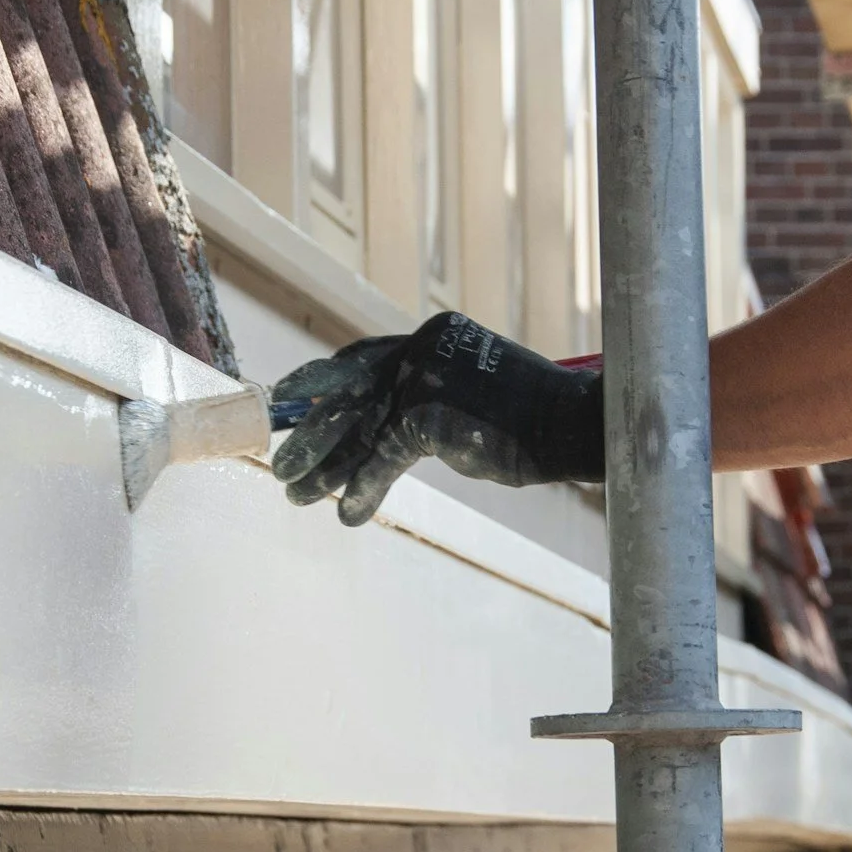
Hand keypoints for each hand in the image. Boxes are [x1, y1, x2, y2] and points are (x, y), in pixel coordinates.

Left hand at [271, 313, 605, 525]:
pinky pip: (381, 460)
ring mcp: (422, 380)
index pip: (360, 358)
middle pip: (345, 389)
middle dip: (308, 425)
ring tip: (294, 492)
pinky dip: (363, 489)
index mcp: (431, 336)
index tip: (295, 405)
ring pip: (355, 428)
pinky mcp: (426, 418)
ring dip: (322, 465)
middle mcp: (420, 350)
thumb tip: (387, 425)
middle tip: (278, 455)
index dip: (322, 385)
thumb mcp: (473, 388)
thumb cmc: (532, 416)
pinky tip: (348, 515)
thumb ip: (429, 394)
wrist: (572, 423)